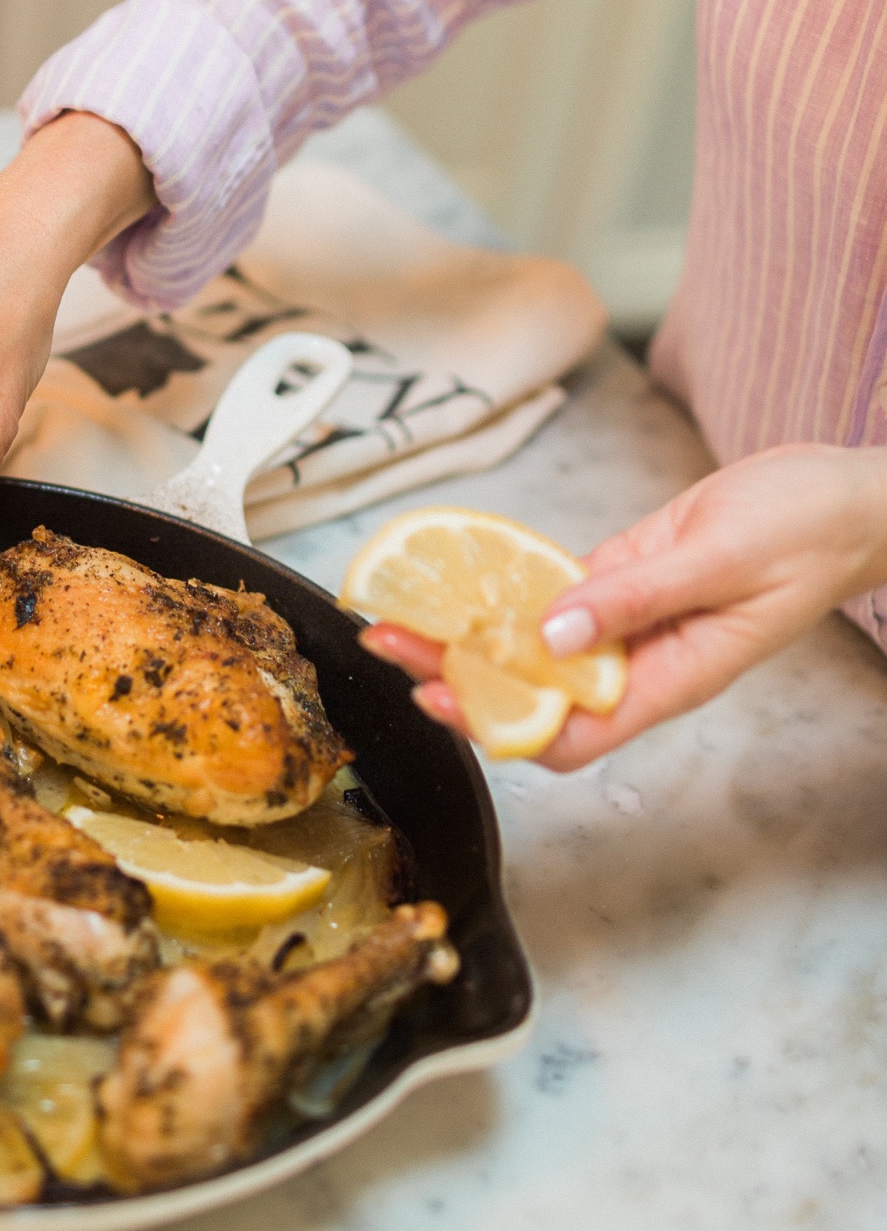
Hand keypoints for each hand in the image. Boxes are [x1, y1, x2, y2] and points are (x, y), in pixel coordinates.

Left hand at [360, 443, 886, 770]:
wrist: (851, 495)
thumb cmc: (811, 530)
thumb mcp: (722, 558)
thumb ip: (636, 596)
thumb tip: (552, 633)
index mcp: (671, 676)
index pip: (570, 735)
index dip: (498, 724)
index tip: (438, 692)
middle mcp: (642, 660)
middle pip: (535, 692)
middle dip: (459, 674)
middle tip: (389, 642)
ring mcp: (630, 621)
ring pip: (536, 645)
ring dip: (471, 632)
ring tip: (404, 613)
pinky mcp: (627, 578)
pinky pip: (557, 597)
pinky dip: (510, 589)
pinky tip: (461, 578)